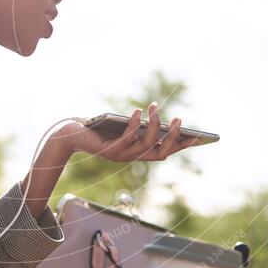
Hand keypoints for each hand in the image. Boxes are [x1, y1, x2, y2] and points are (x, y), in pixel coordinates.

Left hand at [56, 102, 202, 161]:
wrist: (70, 136)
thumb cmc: (98, 128)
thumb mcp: (121, 126)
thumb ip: (137, 126)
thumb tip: (156, 115)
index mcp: (137, 153)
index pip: (165, 152)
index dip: (180, 146)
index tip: (197, 136)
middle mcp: (132, 158)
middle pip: (160, 152)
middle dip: (172, 137)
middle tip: (180, 120)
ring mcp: (121, 156)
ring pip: (145, 144)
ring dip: (154, 125)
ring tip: (156, 109)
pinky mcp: (109, 150)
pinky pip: (127, 137)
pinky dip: (135, 124)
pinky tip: (139, 111)